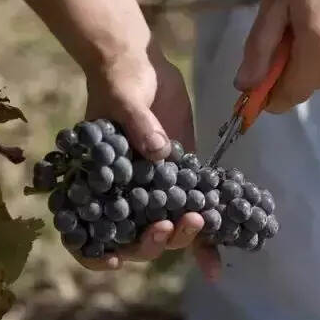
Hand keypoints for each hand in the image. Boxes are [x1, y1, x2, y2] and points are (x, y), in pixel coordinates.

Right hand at [75, 42, 220, 279]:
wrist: (140, 61)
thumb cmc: (118, 80)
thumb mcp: (122, 99)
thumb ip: (137, 125)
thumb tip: (160, 152)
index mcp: (100, 182)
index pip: (89, 229)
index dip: (98, 252)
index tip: (117, 257)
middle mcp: (126, 189)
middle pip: (136, 233)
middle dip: (155, 240)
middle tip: (171, 227)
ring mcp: (156, 183)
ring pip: (168, 224)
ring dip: (186, 235)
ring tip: (201, 225)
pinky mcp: (182, 170)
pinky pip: (195, 199)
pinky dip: (212, 217)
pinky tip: (230, 234)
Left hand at [234, 0, 319, 111]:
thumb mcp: (274, 1)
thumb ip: (259, 48)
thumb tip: (244, 85)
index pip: (294, 93)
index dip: (273, 99)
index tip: (257, 97)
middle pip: (313, 82)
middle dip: (292, 74)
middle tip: (280, 47)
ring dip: (316, 59)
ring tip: (310, 23)